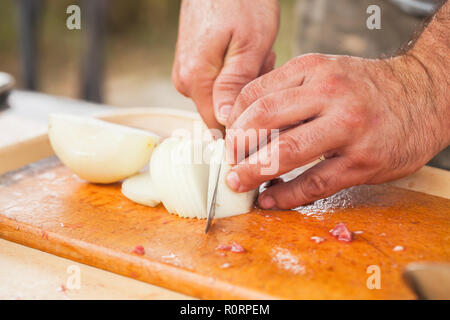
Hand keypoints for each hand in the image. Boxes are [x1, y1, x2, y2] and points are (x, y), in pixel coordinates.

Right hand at [172, 0, 278, 129]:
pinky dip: (237, 71)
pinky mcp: (193, 63)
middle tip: (261, 60)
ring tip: (254, 51)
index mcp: (196, 80)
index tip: (263, 96)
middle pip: (223, 111)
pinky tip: (245, 50)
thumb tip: (226, 122)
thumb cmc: (241, 0)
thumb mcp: (249, 44)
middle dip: (248, 95)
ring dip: (245, 81)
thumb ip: (235, 86)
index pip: (219, 126)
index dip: (245, 120)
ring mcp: (187, 72)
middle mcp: (185, 81)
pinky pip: (218, 81)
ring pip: (223, 96)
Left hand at [225, 53, 449, 208]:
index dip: (233, 120)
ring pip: (286, 152)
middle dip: (237, 146)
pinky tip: (270, 199)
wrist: (425, 96)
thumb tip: (247, 123)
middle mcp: (330, 94)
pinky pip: (313, 183)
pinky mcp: (362, 162)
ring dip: (253, 172)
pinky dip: (286, 195)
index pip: (255, 93)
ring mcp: (347, 128)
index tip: (228, 138)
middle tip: (229, 161)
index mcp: (314, 68)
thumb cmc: (366, 89)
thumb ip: (289, 92)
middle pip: (264, 119)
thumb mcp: (327, 73)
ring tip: (238, 182)